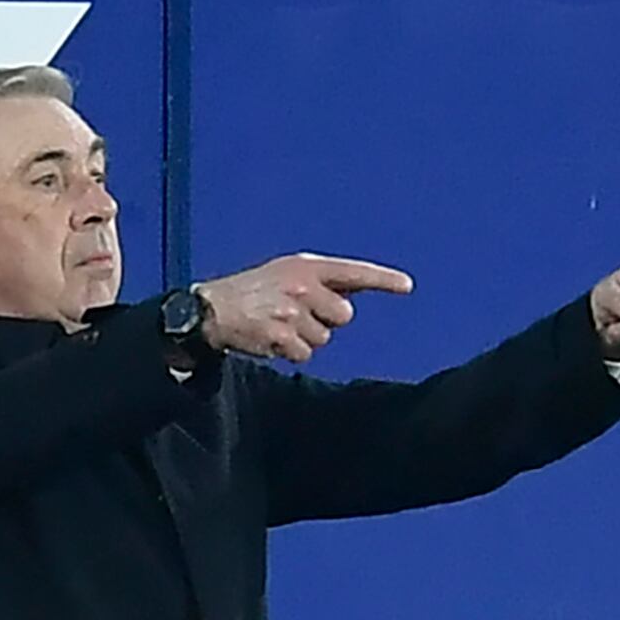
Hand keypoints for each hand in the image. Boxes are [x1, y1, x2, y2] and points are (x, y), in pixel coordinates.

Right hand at [198, 254, 413, 364]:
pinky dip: (290, 352)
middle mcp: (303, 285)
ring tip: (278, 325)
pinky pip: (305, 354)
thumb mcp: (285, 273)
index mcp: (306, 266)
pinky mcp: (283, 335)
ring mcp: (293, 311)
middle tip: (297, 314)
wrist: (212, 309)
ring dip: (305, 338)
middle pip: (344, 316)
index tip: (407, 286)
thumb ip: (319, 283)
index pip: (353, 272)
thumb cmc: (253, 292)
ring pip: (324, 339)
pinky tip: (271, 339)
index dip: (382, 280)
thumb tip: (350, 300)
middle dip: (326, 320)